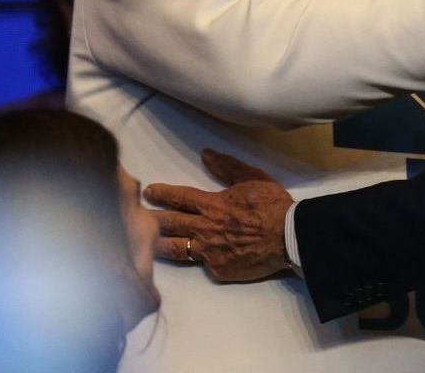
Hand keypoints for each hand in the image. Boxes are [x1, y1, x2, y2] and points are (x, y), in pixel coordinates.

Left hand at [144, 149, 292, 281]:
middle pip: (170, 224)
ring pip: (176, 249)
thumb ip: (227, 166)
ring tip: (144, 244)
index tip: (148, 192)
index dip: (162, 194)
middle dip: (152, 219)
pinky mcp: (217, 270)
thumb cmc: (271, 204)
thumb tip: (206, 154)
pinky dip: (191, 260)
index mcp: (213, 204)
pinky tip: (182, 260)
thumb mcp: (252, 177)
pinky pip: (199, 264)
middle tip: (137, 217)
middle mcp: (205, 228)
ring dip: (158, 245)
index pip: (180, 198)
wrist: (288, 237)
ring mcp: (208, 252)